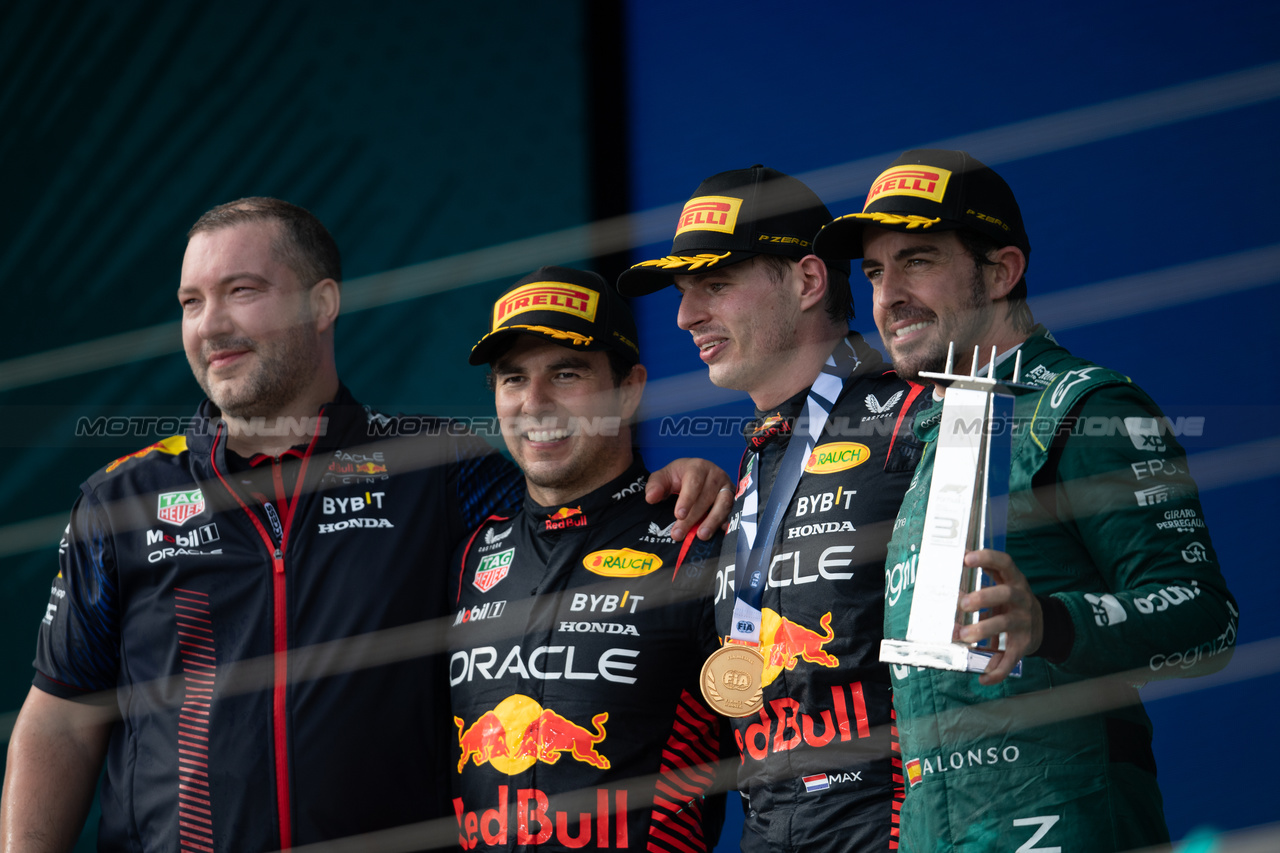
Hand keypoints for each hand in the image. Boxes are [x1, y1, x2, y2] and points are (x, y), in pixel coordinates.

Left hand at [645, 458, 733, 540]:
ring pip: (723, 504)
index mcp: (697, 467)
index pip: (694, 483)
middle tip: (679, 534)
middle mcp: (715, 475)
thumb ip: (655, 486)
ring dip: (712, 521)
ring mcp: (726, 486)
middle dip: (692, 518)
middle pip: (706, 497)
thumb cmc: (679, 477)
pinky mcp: (733, 498)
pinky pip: (733, 511)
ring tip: (701, 536)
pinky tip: (720, 531)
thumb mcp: (663, 477)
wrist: (697, 474)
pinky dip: (727, 521)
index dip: (687, 499)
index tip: (678, 515)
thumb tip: (651, 498)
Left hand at [957, 549, 1042, 685]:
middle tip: (962, 603)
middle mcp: (1021, 599)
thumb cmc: (1011, 602)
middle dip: (983, 597)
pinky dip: (997, 671)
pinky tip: (983, 678)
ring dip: (983, 629)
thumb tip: (954, 574)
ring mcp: (1023, 622)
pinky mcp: (1023, 645)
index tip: (967, 557)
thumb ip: (984, 578)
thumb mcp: (1003, 585)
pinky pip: (1011, 660)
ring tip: (963, 636)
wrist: (1043, 625)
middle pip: (1005, 594)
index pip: (1004, 563)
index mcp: (1014, 581)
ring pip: (1005, 624)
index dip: (987, 558)